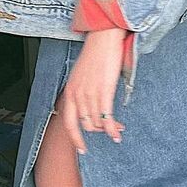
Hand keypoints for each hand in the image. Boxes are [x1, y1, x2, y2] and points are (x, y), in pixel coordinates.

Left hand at [58, 29, 127, 153]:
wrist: (103, 38)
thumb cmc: (95, 54)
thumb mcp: (81, 76)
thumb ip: (82, 92)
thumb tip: (90, 108)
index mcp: (70, 91)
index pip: (68, 123)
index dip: (75, 138)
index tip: (82, 148)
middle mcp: (77, 95)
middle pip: (86, 125)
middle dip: (99, 132)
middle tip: (110, 132)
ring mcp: (90, 94)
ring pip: (97, 123)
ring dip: (109, 129)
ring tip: (118, 130)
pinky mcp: (104, 91)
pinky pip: (106, 117)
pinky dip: (112, 128)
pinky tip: (118, 133)